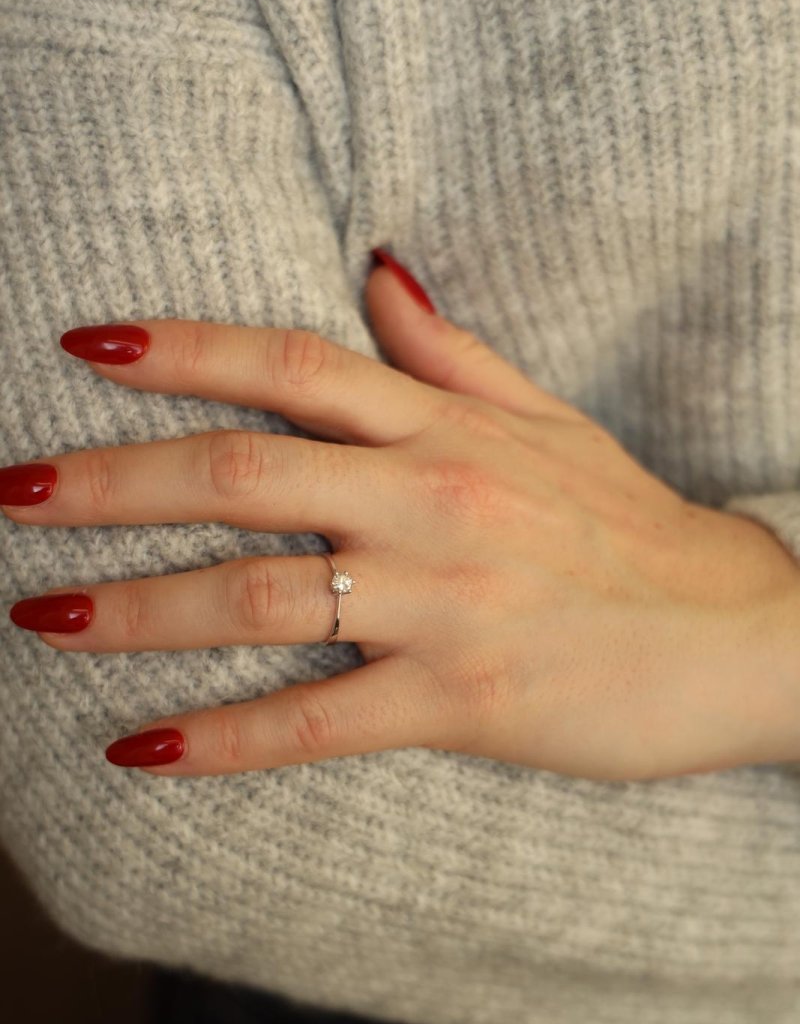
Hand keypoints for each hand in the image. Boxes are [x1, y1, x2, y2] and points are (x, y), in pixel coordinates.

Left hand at [3, 249, 799, 780]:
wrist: (739, 632)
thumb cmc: (631, 527)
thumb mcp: (548, 419)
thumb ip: (448, 352)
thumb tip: (372, 272)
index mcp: (444, 427)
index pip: (288, 365)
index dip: (178, 348)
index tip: (83, 344)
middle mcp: (432, 498)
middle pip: (240, 472)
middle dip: (108, 481)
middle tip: (12, 491)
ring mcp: (444, 602)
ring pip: (259, 598)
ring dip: (134, 608)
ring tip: (38, 617)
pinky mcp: (461, 702)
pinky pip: (317, 721)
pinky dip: (221, 738)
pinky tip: (138, 750)